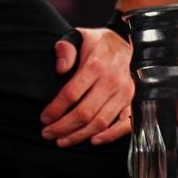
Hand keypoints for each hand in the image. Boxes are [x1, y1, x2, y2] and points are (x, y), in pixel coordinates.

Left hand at [40, 27, 133, 146]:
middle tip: (48, 133)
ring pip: (100, 122)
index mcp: (95, 65)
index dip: (56, 109)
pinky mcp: (133, 101)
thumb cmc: (98, 43)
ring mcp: (124, 93)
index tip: (44, 118)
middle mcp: (111, 81)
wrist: (126, 41)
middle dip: (63, 127)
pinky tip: (93, 141)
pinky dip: (109, 136)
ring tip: (63, 140)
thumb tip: (60, 69)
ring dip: (80, 135)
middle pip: (84, 112)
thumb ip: (66, 49)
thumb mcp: (79, 36)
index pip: (71, 94)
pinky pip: (124, 125)